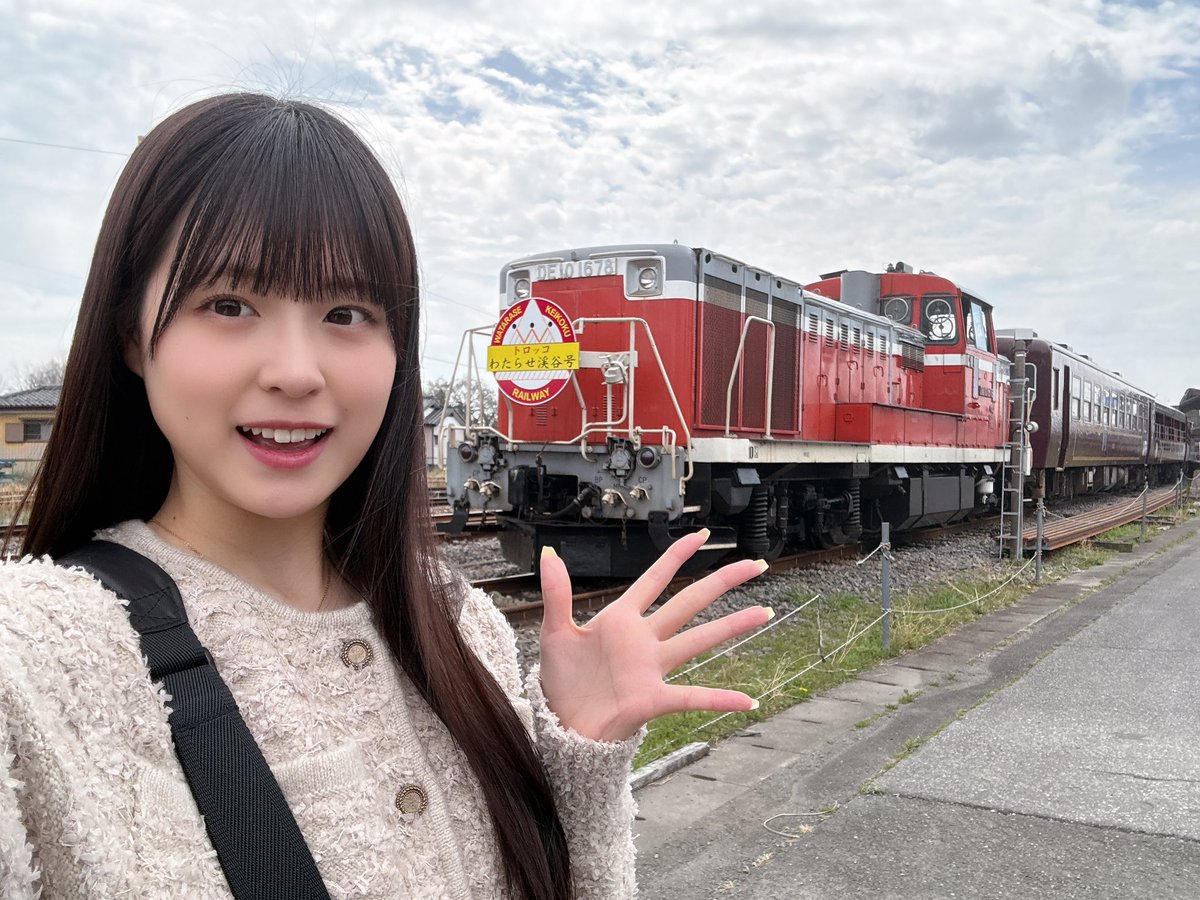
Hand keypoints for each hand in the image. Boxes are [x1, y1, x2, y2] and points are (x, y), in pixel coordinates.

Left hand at [537, 530, 772, 742]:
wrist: (560, 724)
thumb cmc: (561, 680)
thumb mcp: (554, 632)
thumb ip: (557, 593)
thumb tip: (548, 553)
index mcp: (621, 620)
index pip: (655, 579)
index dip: (677, 555)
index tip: (702, 534)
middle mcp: (644, 640)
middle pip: (689, 602)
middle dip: (722, 581)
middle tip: (755, 564)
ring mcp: (652, 669)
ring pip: (699, 640)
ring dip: (733, 626)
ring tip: (764, 612)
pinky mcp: (652, 698)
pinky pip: (692, 696)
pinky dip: (720, 698)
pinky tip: (748, 700)